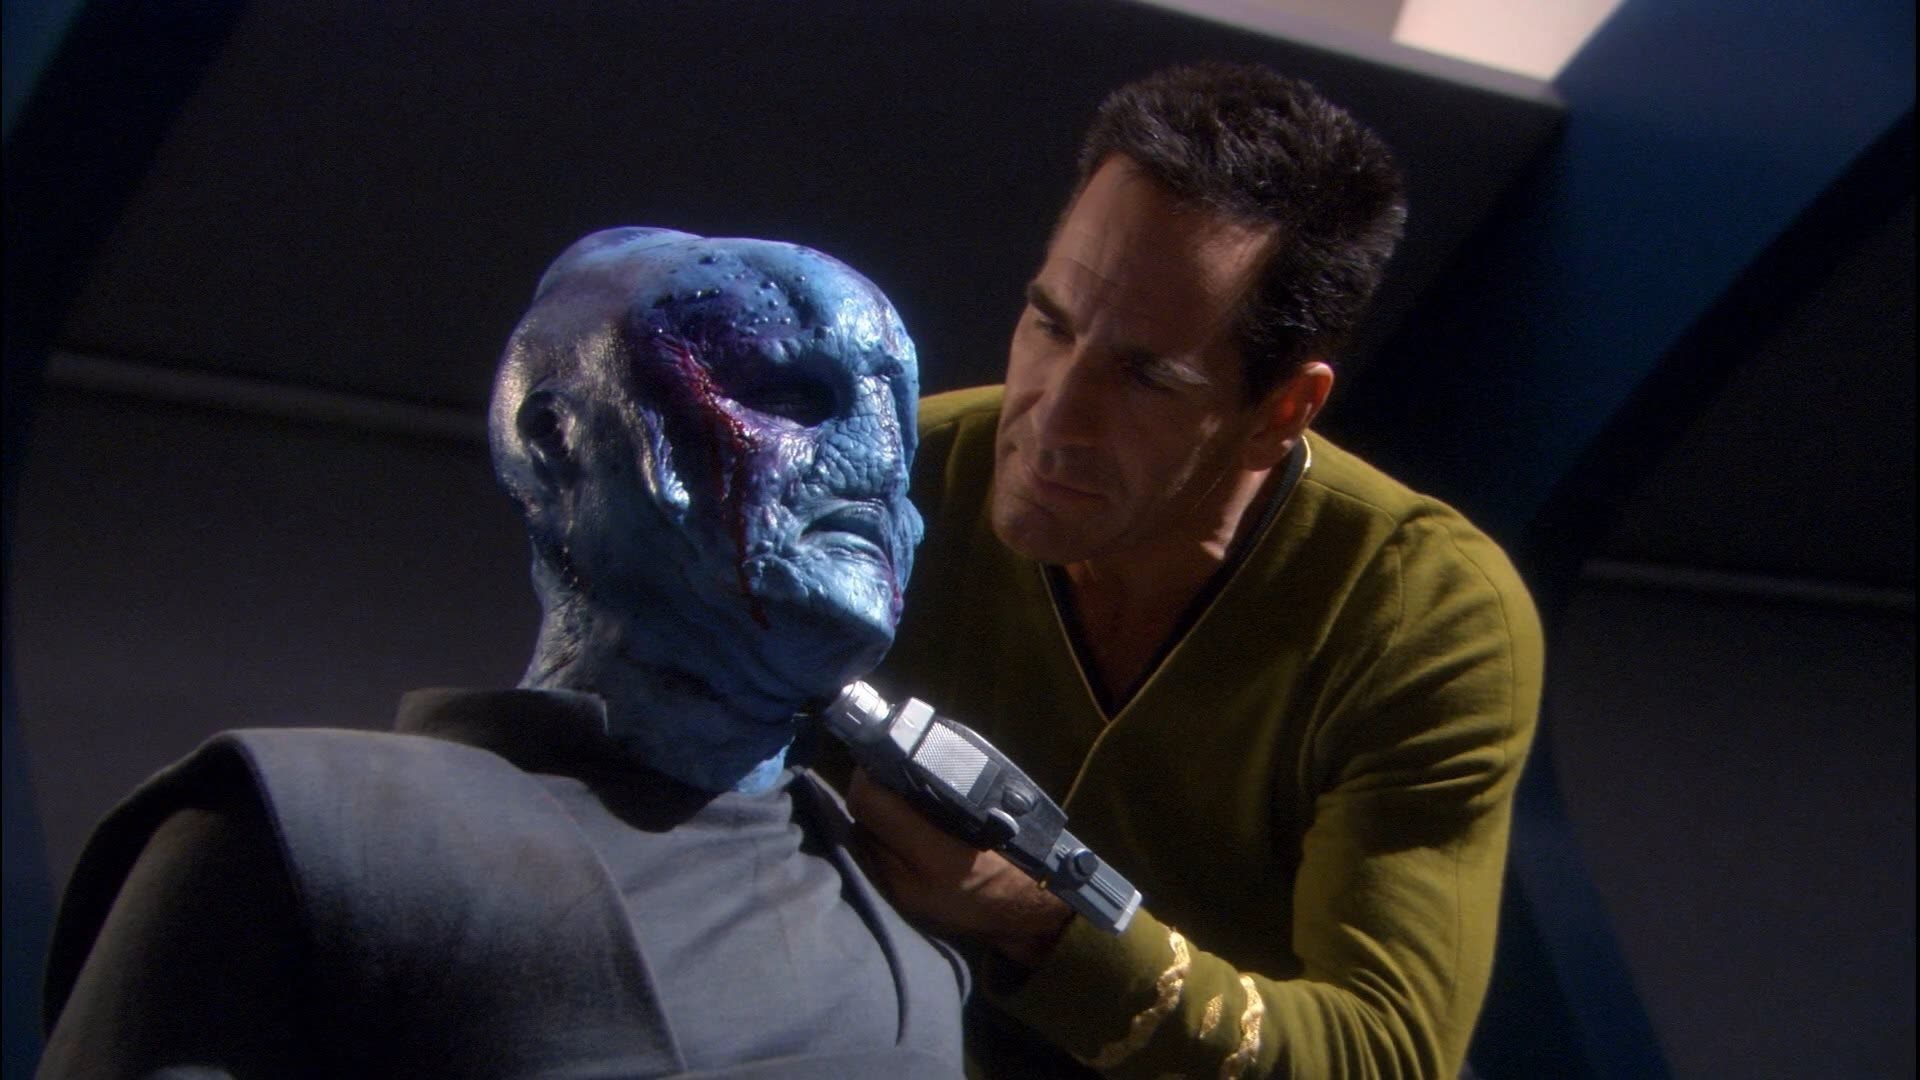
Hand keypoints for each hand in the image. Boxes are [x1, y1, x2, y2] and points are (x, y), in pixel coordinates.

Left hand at [846, 768, 1072, 966]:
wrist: (1032, 914)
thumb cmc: (1022, 857)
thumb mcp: (992, 814)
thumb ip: (945, 788)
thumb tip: (908, 758)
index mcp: (936, 856)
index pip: (871, 804)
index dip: (868, 775)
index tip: (880, 757)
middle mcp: (910, 881)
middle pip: (861, 821)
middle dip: (874, 795)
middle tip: (892, 775)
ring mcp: (902, 896)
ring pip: (865, 841)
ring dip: (878, 818)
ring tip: (901, 801)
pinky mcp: (901, 904)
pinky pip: (877, 860)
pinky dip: (885, 840)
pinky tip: (905, 830)